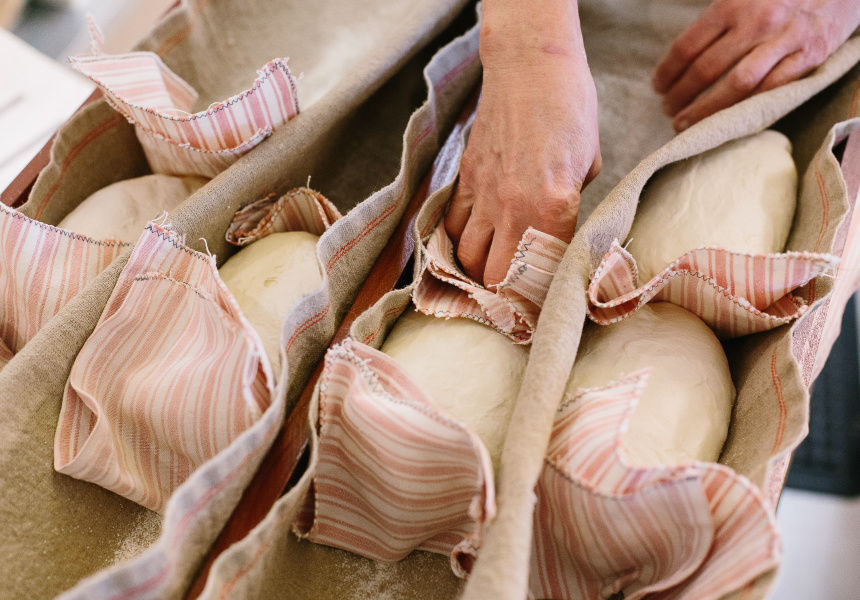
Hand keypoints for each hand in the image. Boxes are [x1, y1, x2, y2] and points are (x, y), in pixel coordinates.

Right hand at [446, 0, 600, 286]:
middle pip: (492, 276)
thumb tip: (562, 233)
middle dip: (501, 299)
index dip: (535, 303)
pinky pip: (451, 226)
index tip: (536, 317)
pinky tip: (464, 253)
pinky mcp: (464, 179)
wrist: (529, 66)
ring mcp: (482, 193)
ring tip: (485, 286)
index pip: (537, 274)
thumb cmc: (570, 107)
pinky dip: (455, 246)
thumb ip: (572, 206)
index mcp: (551, 207)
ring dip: (475, 276)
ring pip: (465, 256)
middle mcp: (511, 207)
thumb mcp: (589, 163)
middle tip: (510, 308)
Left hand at [653, 0, 859, 131]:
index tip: (658, 86)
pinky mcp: (808, 57)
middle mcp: (757, 22)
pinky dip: (745, 109)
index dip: (667, 72)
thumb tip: (683, 53)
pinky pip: (771, 91)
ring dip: (705, 110)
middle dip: (680, 96)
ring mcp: (783, 41)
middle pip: (705, 70)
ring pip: (736, 86)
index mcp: (733, 3)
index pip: (687, 47)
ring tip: (685, 122)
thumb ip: (717, 18)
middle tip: (667, 109)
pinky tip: (727, 120)